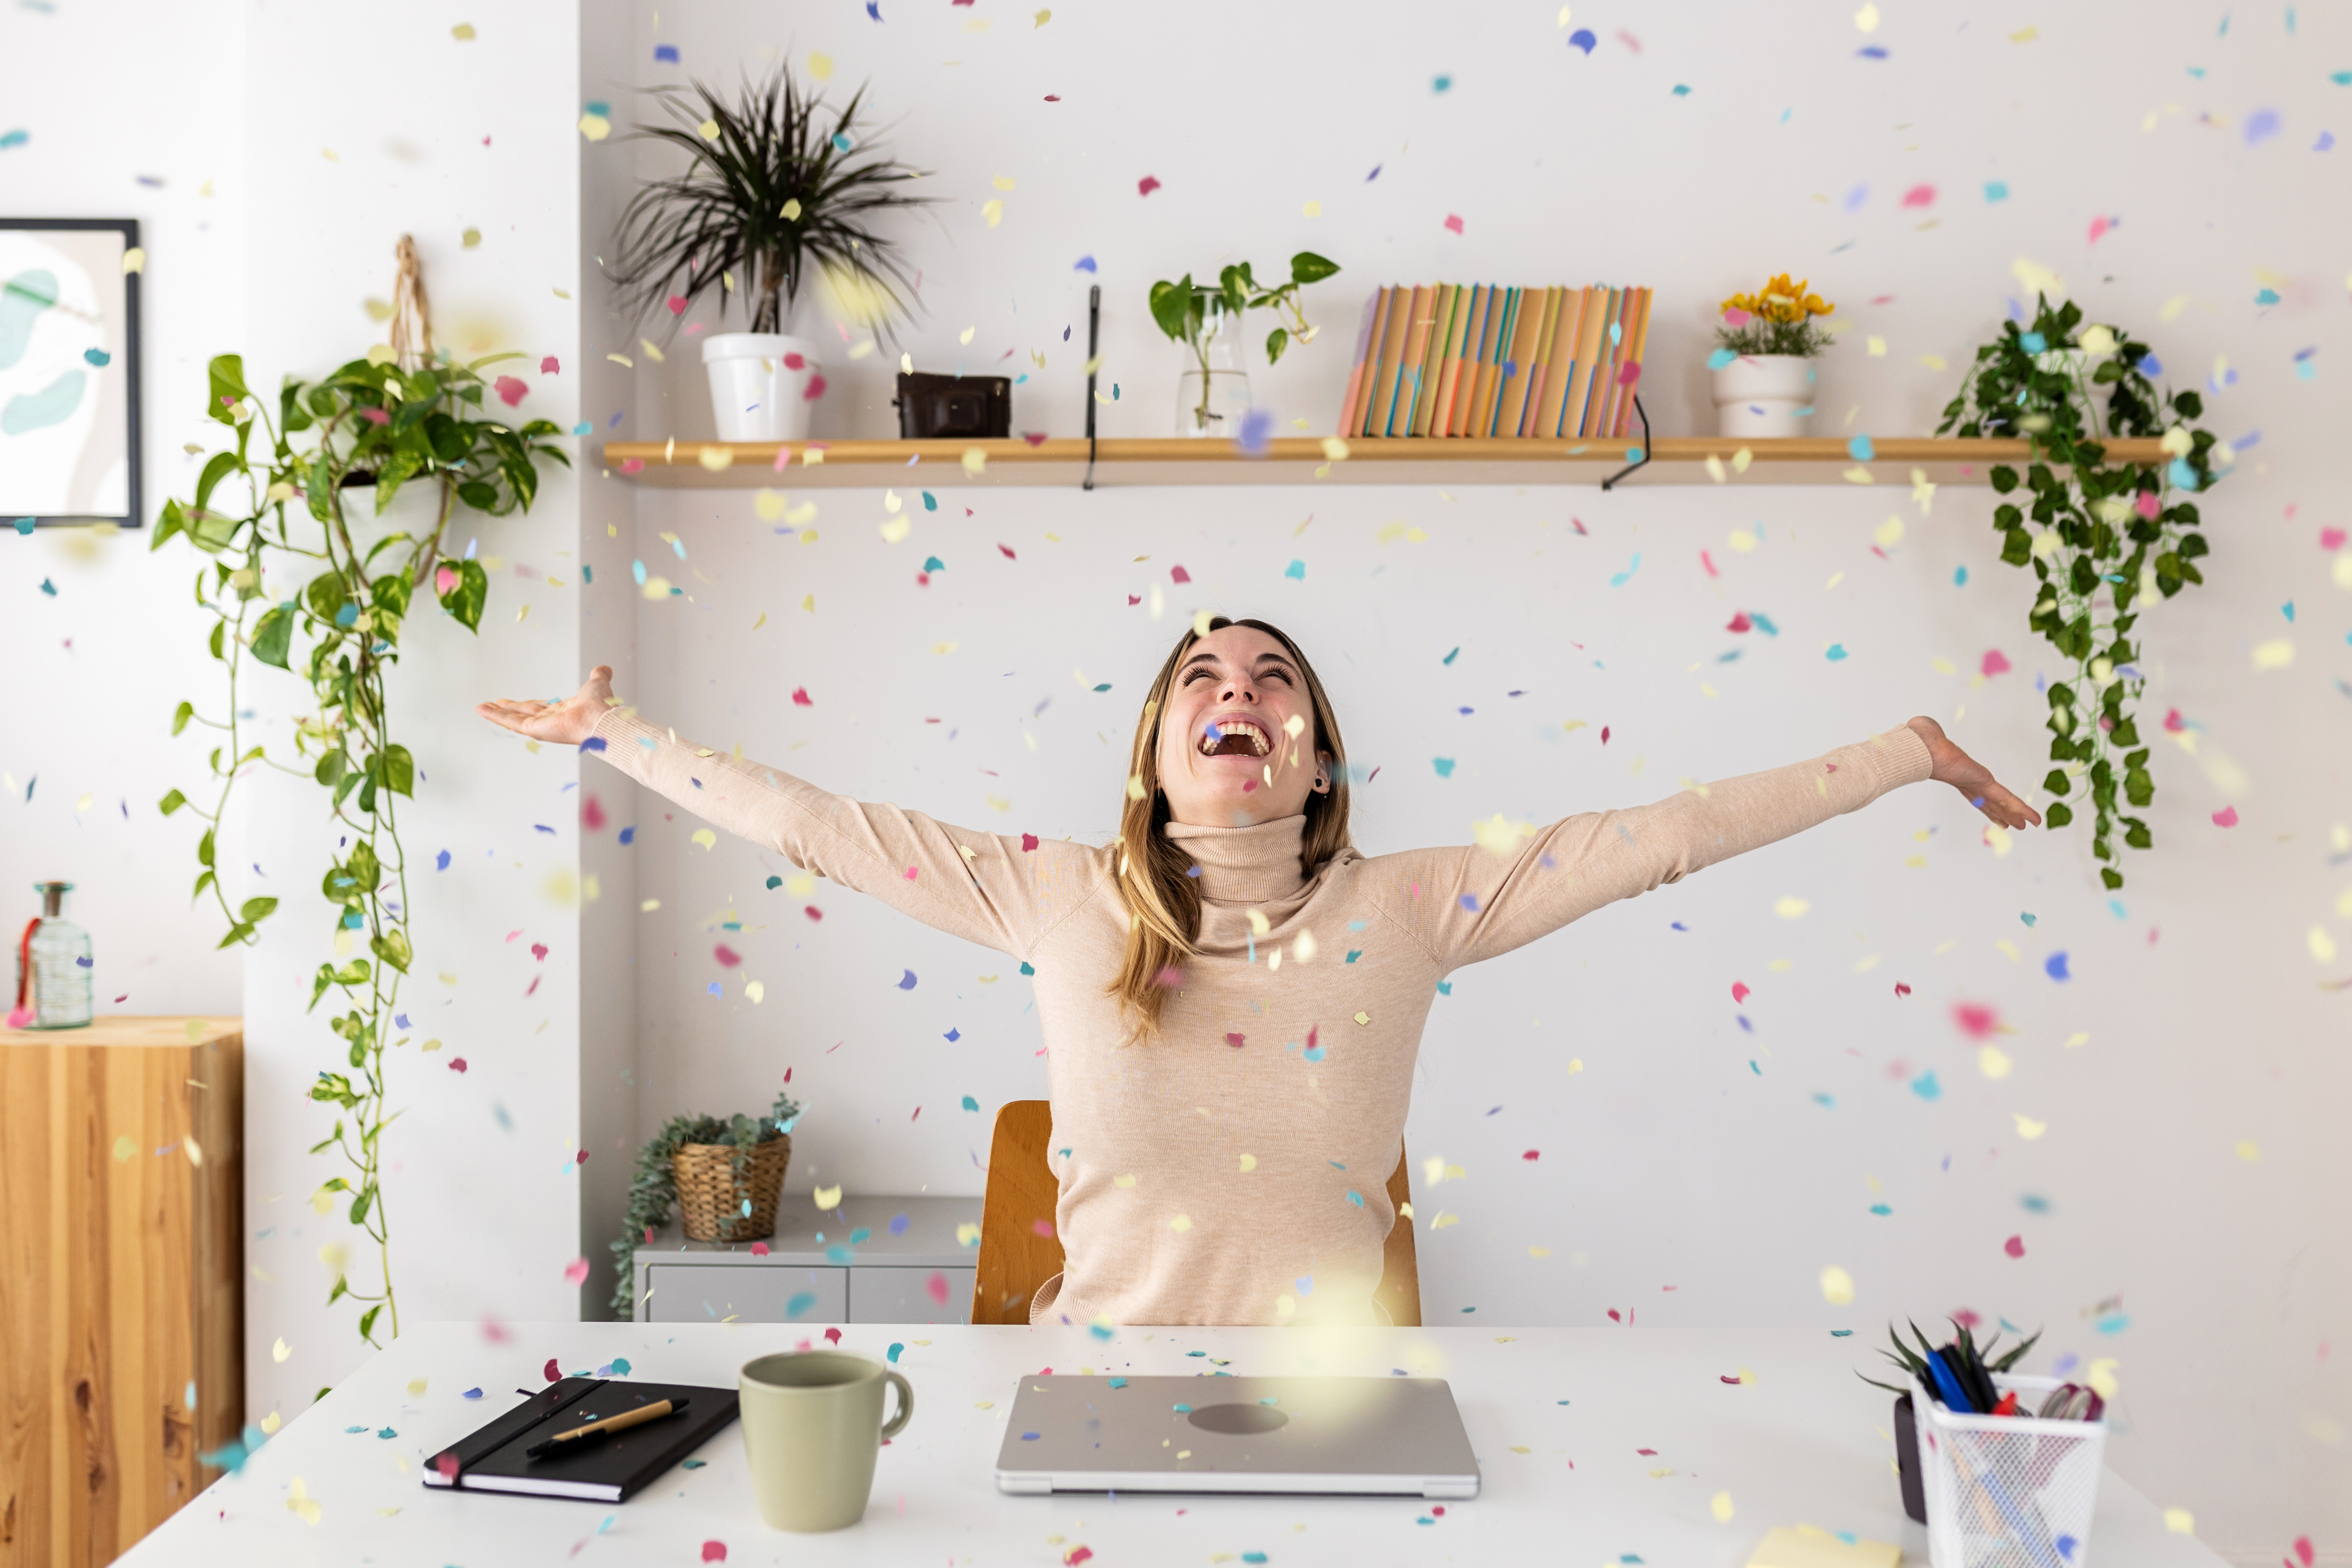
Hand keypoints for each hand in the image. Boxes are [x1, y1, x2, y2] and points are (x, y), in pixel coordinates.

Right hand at [477, 665, 615, 745]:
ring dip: (496, 713)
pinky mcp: (533, 729)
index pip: (541, 708)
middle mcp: (550, 721)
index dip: (528, 704)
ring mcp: (540, 727)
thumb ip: (599, 676)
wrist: (599, 717)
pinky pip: (509, 722)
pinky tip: (481, 709)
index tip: (519, 702)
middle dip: (508, 709)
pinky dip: (494, 715)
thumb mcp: (597, 684)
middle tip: (494, 704)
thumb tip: (604, 668)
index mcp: (562, 712)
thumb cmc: (601, 704)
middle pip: (523, 714)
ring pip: (512, 719)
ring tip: (481, 707)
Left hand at [1906, 716, 2042, 829]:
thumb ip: (1933, 735)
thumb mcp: (1933, 738)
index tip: (1991, 810)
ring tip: (2023, 826)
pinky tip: (2032, 820)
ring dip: (2013, 815)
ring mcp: (1976, 784)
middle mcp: (1969, 782)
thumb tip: (1925, 728)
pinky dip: (2021, 809)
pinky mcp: (1984, 783)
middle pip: (1988, 803)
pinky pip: (2007, 798)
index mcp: (1959, 773)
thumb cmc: (1923, 740)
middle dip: (2000, 814)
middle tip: (2010, 826)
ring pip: (1999, 804)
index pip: (1975, 792)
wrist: (1922, 747)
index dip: (1984, 802)